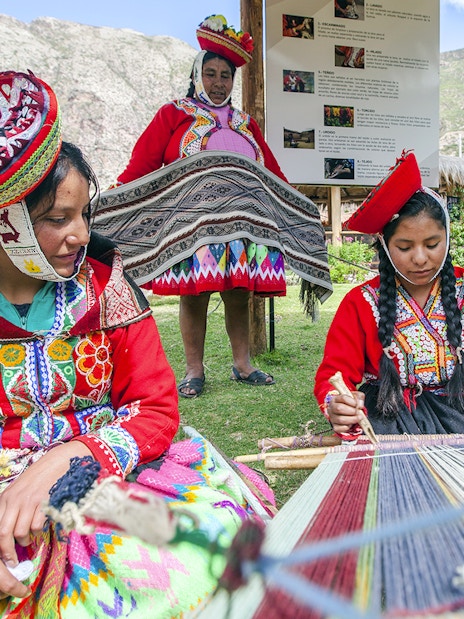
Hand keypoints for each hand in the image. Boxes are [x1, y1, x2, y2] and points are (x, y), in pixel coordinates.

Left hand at [0, 440, 91, 595]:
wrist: (59, 462)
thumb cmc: (40, 479)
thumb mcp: (19, 491)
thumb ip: (11, 509)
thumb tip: (8, 535)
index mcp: (5, 498)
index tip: (4, 557)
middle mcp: (14, 500)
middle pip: (4, 534)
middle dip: (8, 552)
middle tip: (14, 561)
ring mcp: (29, 501)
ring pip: (20, 532)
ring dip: (26, 540)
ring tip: (30, 538)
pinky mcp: (44, 502)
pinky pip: (37, 526)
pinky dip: (39, 532)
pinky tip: (41, 528)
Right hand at [327, 390, 364, 434]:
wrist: (347, 414)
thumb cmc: (351, 405)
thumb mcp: (355, 398)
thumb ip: (359, 397)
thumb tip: (360, 405)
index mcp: (336, 399)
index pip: (343, 398)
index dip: (352, 402)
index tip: (358, 405)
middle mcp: (332, 408)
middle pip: (339, 408)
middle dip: (352, 411)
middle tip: (358, 413)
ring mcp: (332, 418)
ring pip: (340, 419)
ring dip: (352, 419)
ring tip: (358, 418)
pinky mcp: (335, 426)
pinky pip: (340, 428)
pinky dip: (347, 427)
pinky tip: (351, 424)